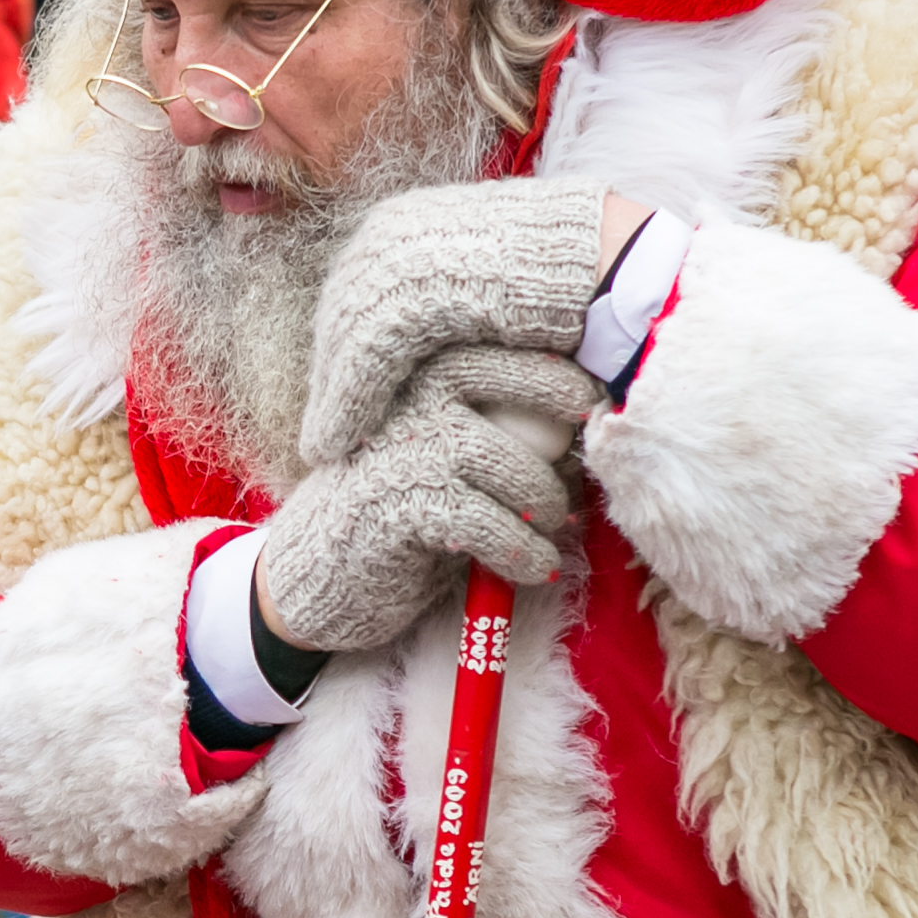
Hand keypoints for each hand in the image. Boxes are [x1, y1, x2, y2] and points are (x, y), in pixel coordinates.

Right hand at [252, 349, 598, 654]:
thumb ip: (493, 422)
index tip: (597, 413)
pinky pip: (488, 523)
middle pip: (520, 381)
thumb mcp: (442, 451)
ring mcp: (404, 445)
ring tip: (554, 529)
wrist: (320, 573)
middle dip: (569, 424)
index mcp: (422, 366)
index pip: (510, 343)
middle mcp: (411, 392)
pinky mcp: (399, 503)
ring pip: (512, 463)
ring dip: (546, 504)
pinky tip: (535, 566)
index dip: (566, 374)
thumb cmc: (399, 509)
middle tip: (586, 466)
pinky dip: (523, 551)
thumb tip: (590, 416)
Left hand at [299, 182, 651, 468]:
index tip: (337, 402)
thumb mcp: (482, 284)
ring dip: (332, 401)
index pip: (352, 296)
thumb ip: (442, 301)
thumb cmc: (560, 280)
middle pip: (340, 317)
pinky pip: (368, 355)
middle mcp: (390, 229)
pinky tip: (339, 442)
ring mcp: (401, 253)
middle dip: (330, 379)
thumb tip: (422, 338)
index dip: (342, 354)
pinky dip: (349, 402)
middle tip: (322, 437)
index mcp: (403, 221)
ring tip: (326, 451)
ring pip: (345, 339)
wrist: (608, 261)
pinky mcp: (419, 287)